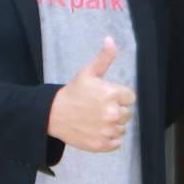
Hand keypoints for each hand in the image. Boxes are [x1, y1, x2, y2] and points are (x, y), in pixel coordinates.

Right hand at [49, 37, 136, 153]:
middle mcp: (112, 113)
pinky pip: (117, 143)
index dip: (119, 97)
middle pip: (127, 114)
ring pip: (122, 128)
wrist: (53, 114)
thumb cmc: (73, 92)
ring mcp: (107, 130)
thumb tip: (110, 39)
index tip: (105, 98)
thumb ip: (104, 57)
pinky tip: (97, 130)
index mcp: (112, 94)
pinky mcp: (101, 144)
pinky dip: (109, 139)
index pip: (130, 98)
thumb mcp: (89, 72)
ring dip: (113, 125)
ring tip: (96, 119)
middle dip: (116, 111)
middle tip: (98, 109)